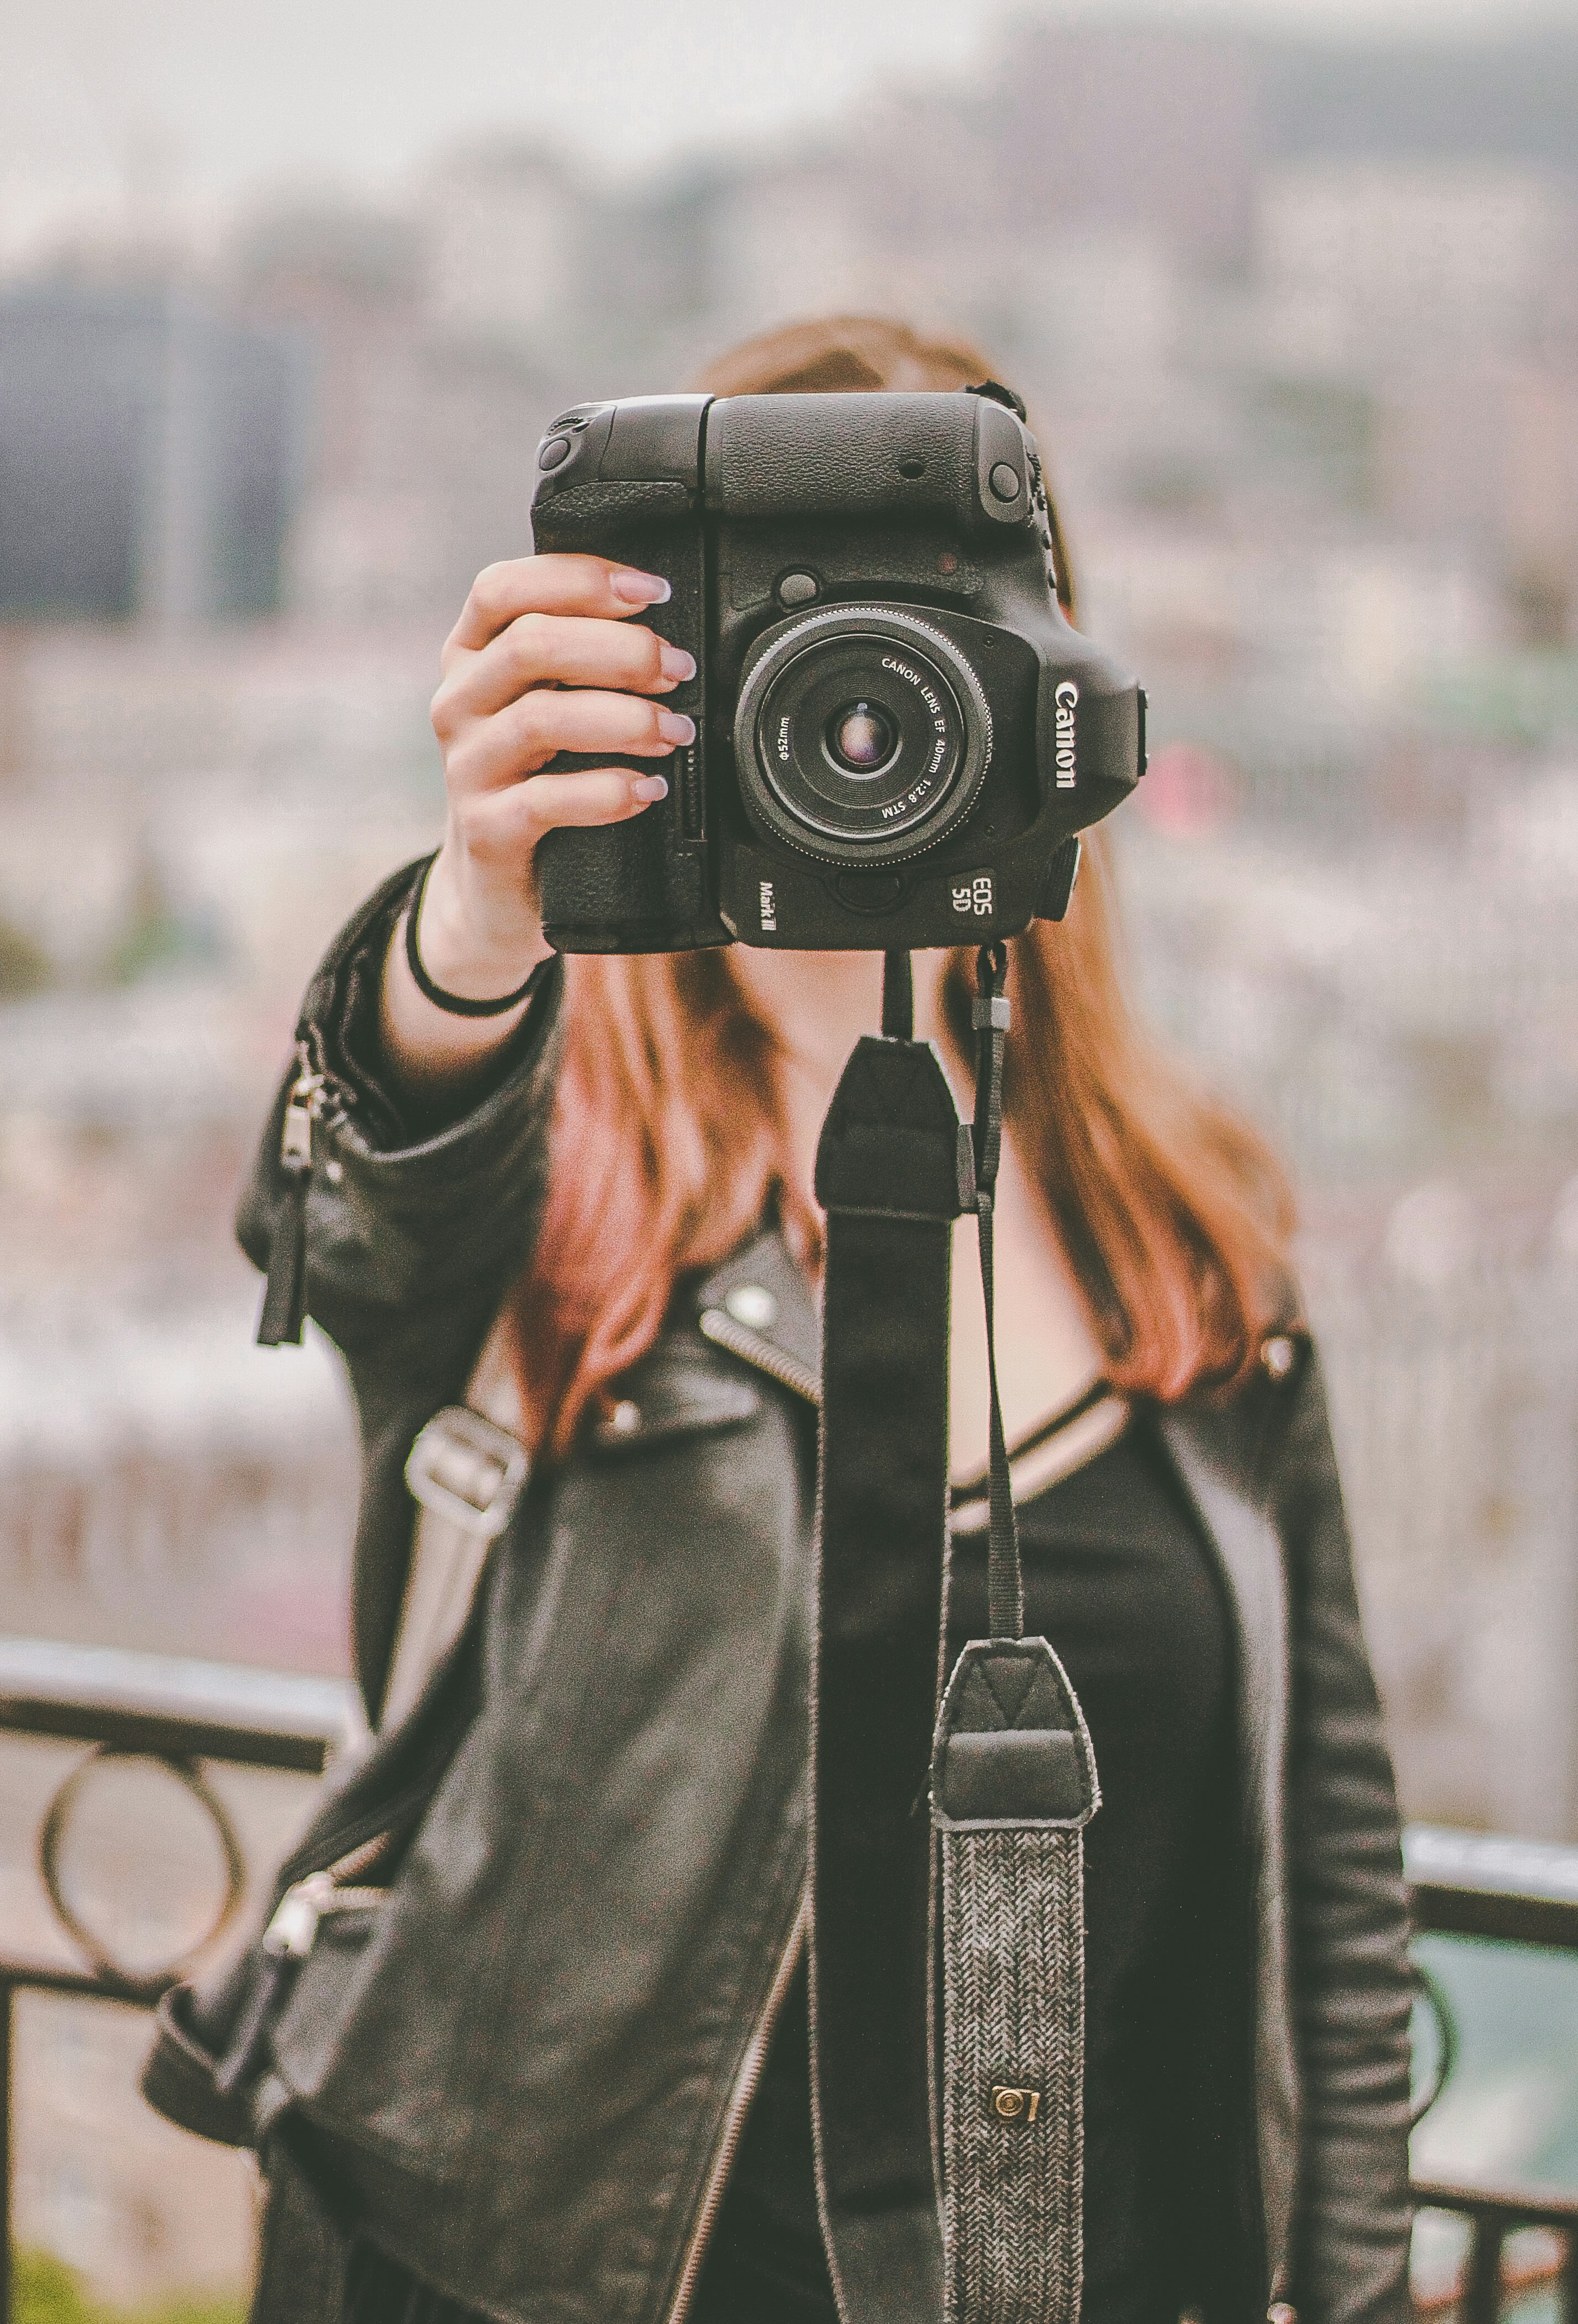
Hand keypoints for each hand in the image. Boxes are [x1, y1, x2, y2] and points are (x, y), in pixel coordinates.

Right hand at [381, 553, 693, 1087]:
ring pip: (541, 718)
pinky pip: (546, 800)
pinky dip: (608, 791)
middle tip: (680, 670)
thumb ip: (583, 665)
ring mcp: (466, 768)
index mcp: (471, 656)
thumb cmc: (538, 782)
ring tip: (675, 731)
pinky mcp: (486, 830)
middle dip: (620, 649)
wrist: (495, 889)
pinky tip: (648, 791)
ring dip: (624, 718)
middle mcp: (459, 703)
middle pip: (530, 645)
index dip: (580, 577)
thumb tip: (672, 631)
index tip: (653, 590)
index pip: (504, 588)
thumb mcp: (550, 709)